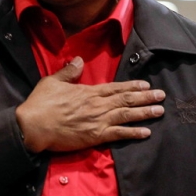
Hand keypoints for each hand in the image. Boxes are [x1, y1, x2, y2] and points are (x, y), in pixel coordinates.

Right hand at [15, 56, 164, 152]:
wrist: (33, 126)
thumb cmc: (41, 104)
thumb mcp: (53, 81)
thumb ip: (68, 72)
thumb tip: (78, 60)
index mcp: (88, 92)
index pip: (115, 88)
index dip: (132, 86)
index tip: (145, 84)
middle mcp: (97, 105)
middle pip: (126, 99)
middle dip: (145, 97)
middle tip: (161, 96)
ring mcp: (98, 121)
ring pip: (127, 115)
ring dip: (145, 113)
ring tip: (160, 111)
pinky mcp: (95, 136)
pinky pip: (119, 134)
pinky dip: (133, 133)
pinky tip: (146, 132)